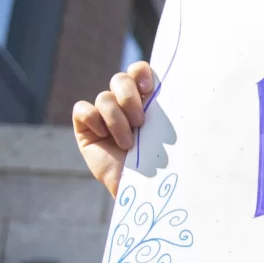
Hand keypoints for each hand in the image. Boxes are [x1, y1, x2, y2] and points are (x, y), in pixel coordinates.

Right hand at [72, 61, 155, 197]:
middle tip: (140, 123)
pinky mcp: (85, 128)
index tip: (149, 89)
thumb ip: (166, 110)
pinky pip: (82, 109)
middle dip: (129, 99)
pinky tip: (102, 136)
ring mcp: (103, 115)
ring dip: (116, 120)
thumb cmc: (161, 165)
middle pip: (120, 79)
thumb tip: (181, 86)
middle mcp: (123, 103)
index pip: (139, 70)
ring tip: (127, 144)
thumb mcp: (167, 134)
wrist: (142, 192)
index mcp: (146, 100)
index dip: (141, 72)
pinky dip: (93, 120)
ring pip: (104, 97)